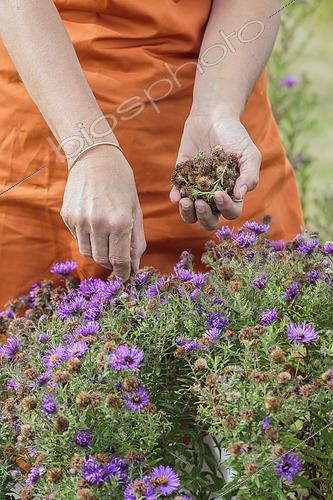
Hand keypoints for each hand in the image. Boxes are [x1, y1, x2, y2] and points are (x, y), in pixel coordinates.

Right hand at [60, 146, 145, 279]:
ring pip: (87, 252)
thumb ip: (136, 241)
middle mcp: (97, 223)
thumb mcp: (135, 211)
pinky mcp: (67, 216)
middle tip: (118, 261)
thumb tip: (134, 266)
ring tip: (107, 243)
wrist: (95, 158)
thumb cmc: (121, 184)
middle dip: (112, 264)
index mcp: (119, 222)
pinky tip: (95, 225)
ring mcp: (79, 220)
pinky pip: (78, 238)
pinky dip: (88, 239)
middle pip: (102, 259)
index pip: (119, 260)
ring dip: (99, 254)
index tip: (125, 276)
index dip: (123, 272)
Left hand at [170, 112, 261, 229]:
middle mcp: (214, 196)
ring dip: (188, 213)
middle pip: (209, 220)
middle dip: (204, 216)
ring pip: (191, 214)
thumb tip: (240, 196)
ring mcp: (197, 189)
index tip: (218, 193)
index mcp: (232, 193)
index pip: (230, 211)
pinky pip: (177, 194)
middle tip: (200, 202)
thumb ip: (249, 176)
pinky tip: (176, 194)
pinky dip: (175, 197)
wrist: (213, 117)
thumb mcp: (249, 154)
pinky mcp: (181, 179)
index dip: (225, 207)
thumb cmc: (235, 136)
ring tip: (186, 201)